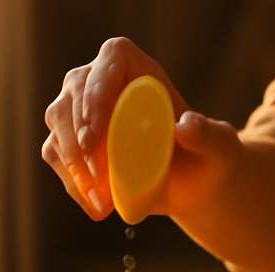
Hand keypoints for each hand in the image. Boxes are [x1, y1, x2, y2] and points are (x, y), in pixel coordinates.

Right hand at [41, 37, 242, 221]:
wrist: (190, 181)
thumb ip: (209, 134)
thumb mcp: (218, 146)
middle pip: (73, 96)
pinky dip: (73, 183)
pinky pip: (56, 155)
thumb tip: (186, 124)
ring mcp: (78, 109)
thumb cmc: (206, 155)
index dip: (97, 93)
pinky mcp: (69, 139)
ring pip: (59, 126)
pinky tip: (97, 208)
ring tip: (102, 202)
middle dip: (79, 139)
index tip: (97, 134)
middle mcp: (99, 80)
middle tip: (99, 176)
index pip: (110, 61)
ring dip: (74, 166)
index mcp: (136, 67)